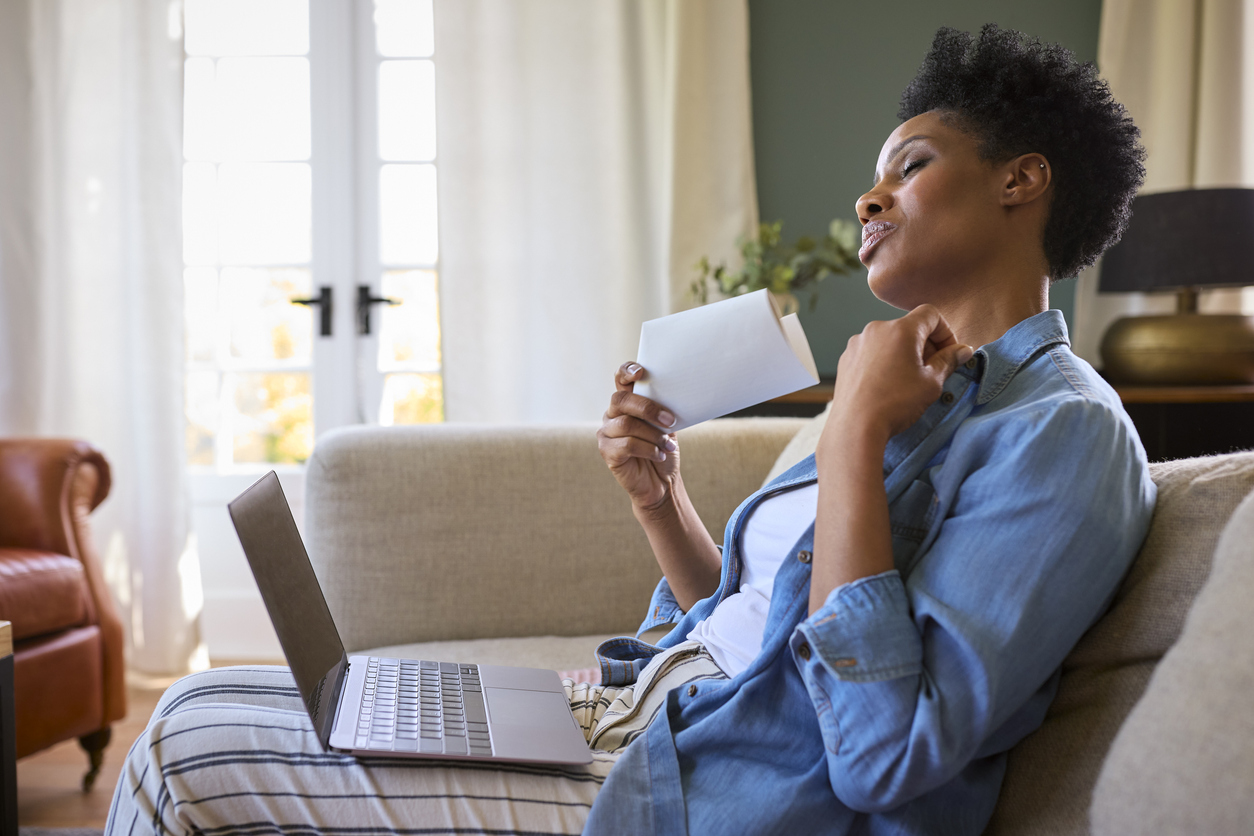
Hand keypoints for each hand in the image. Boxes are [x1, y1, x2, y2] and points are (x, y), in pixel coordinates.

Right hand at [597, 362, 680, 511]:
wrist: (662, 482)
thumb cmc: (664, 450)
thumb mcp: (667, 426)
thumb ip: (662, 409)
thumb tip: (673, 394)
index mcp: (627, 403)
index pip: (620, 379)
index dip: (626, 371)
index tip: (641, 372)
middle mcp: (612, 414)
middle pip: (621, 400)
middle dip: (648, 409)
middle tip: (670, 421)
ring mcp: (606, 433)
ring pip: (626, 424)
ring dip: (653, 435)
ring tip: (668, 446)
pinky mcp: (607, 452)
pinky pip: (626, 444)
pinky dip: (648, 449)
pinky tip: (659, 455)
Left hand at [822, 305, 973, 450]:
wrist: (855, 427)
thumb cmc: (896, 404)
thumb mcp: (932, 383)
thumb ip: (949, 360)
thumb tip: (963, 350)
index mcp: (900, 330)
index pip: (930, 314)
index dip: (945, 331)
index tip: (949, 353)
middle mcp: (876, 329)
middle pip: (908, 327)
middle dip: (925, 345)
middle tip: (932, 371)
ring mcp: (857, 344)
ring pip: (889, 340)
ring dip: (903, 354)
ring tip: (908, 381)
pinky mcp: (845, 359)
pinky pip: (871, 352)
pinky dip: (884, 362)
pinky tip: (887, 385)